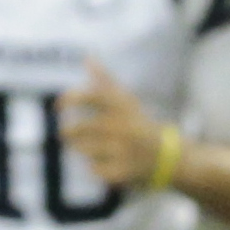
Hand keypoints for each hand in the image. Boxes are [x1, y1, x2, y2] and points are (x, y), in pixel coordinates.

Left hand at [56, 62, 168, 188]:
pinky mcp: (124, 171)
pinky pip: (95, 170)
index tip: (58, 106)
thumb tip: (88, 58)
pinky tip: (105, 164)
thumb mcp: (127, 102)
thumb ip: (106, 82)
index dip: (70, 99)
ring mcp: (124, 151)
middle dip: (69, 132)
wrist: (171, 158)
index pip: (91, 96)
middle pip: (79, 128)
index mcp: (123, 109)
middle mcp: (124, 128)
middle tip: (67, 134)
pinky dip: (96, 168)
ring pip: (84, 150)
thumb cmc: (140, 124)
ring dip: (82, 150)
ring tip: (89, 149)